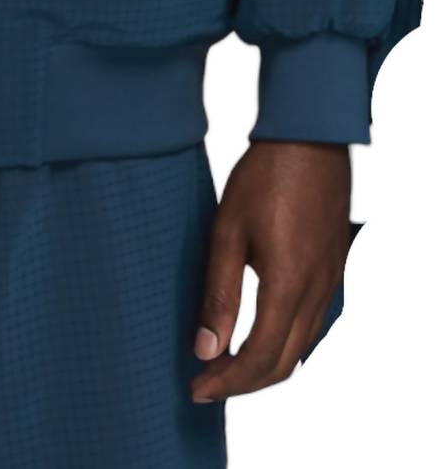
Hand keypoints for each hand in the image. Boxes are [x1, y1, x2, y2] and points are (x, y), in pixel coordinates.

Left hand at [191, 140, 351, 402]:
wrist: (309, 139)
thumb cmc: (264, 178)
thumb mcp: (228, 231)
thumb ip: (219, 293)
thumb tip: (206, 348)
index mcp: (288, 285)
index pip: (259, 358)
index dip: (227, 382)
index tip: (196, 389)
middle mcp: (317, 292)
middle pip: (283, 363)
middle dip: (243, 383)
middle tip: (205, 383)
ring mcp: (330, 282)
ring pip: (300, 347)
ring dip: (264, 365)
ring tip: (224, 364)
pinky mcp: (332, 270)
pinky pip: (312, 325)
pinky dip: (283, 343)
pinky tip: (256, 334)